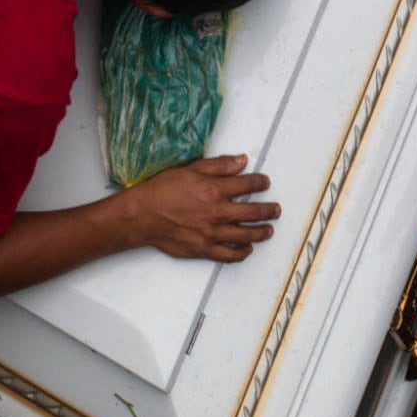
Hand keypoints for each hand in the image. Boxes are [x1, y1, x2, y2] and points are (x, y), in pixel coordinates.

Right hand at [129, 155, 280, 261]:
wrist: (141, 215)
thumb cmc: (162, 190)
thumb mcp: (190, 169)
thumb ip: (219, 166)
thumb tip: (241, 161)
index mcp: (215, 190)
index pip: (248, 185)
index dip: (261, 182)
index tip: (265, 182)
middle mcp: (217, 212)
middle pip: (254, 212)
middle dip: (269, 210)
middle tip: (276, 209)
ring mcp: (212, 233)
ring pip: (246, 235)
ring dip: (262, 232)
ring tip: (269, 230)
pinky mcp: (203, 249)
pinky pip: (229, 255)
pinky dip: (242, 252)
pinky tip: (248, 248)